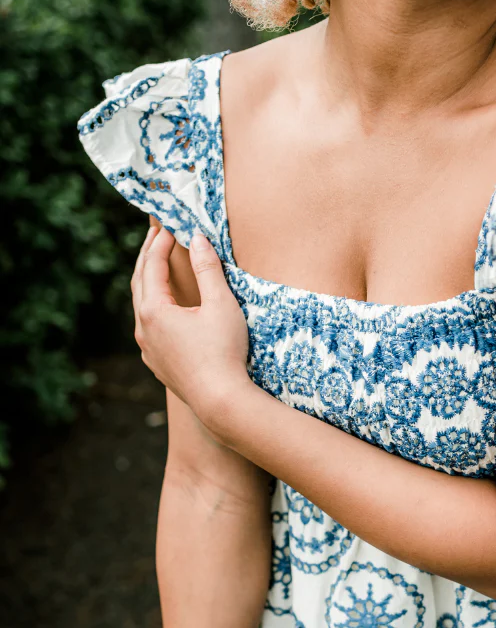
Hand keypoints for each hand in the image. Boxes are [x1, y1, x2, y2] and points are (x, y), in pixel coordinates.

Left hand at [132, 225, 248, 420]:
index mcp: (154, 310)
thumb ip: (208, 269)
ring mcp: (148, 350)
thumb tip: (197, 239)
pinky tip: (164, 311)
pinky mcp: (157, 365)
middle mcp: (143, 329)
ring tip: (157, 269)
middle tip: (155, 235)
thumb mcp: (220, 304)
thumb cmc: (224, 351)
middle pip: (139, 283)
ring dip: (148, 284)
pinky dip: (153, 309)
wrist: (221, 401)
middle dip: (147, 257)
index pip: (152, 266)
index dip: (160, 243)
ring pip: (142, 308)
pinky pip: (149, 330)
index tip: (169, 225)